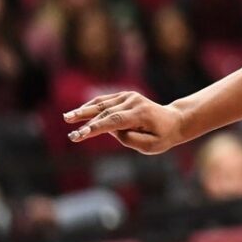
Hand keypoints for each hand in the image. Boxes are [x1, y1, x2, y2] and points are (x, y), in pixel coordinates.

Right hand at [63, 92, 183, 153]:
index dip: (96, 128)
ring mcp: (129, 96)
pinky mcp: (125, 95)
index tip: (80, 135)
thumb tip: (113, 131)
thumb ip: (132, 139)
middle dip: (87, 124)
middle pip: (105, 113)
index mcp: (141, 114)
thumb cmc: (163, 137)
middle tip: (72, 135)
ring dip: (84, 111)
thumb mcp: (151, 146)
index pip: (114, 121)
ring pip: (102, 104)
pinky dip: (91, 106)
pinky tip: (78, 113)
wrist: (173, 121)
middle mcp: (134, 102)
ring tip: (67, 118)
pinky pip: (105, 101)